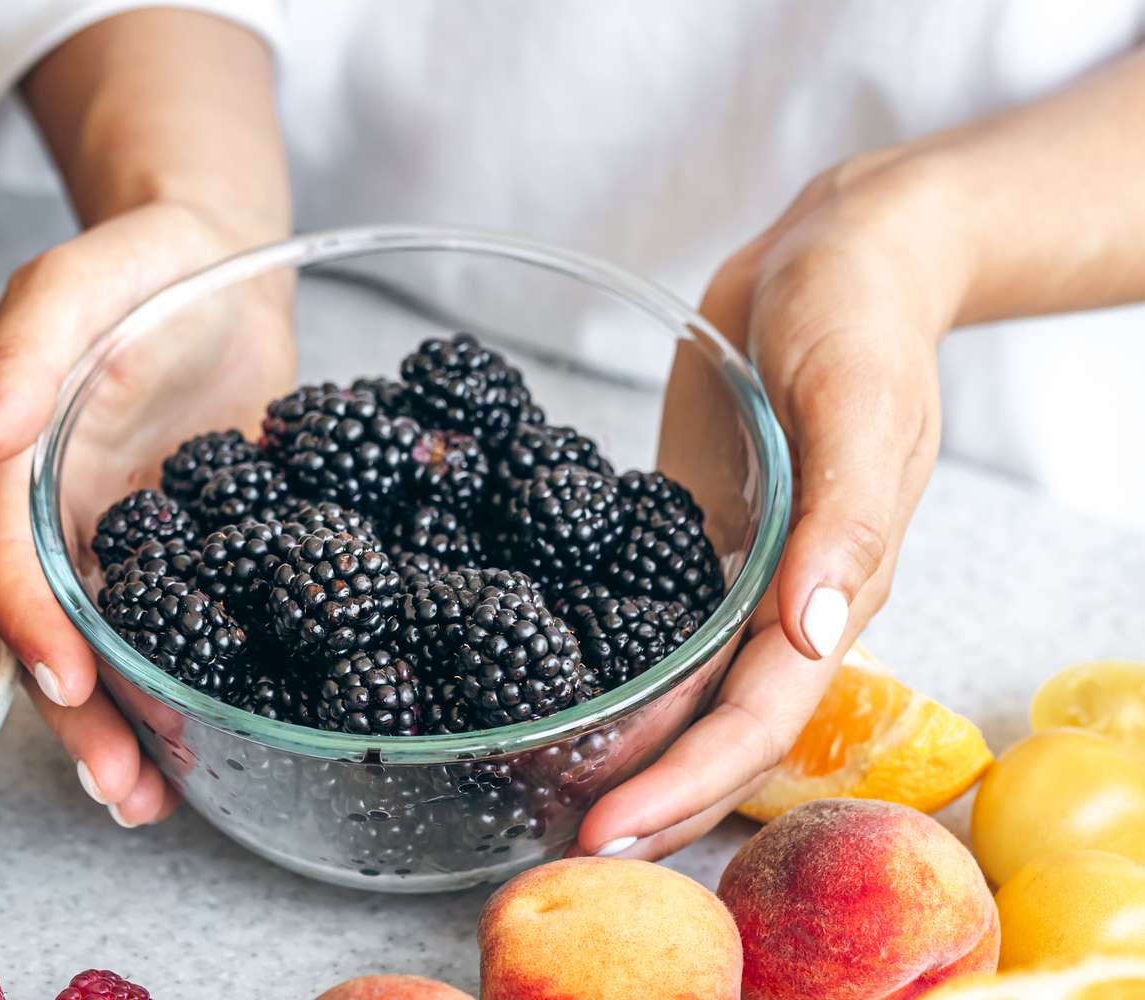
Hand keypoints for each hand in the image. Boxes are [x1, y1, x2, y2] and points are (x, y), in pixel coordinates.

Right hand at [0, 200, 293, 825]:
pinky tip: (220, 739)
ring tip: (161, 802)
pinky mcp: (194, 550)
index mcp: (18, 466)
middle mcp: (62, 520)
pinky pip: (187, 628)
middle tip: (125, 793)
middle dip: (84, 720)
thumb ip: (26, 355)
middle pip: (58, 634)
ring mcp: (128, 543)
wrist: (219, 262)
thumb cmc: (142, 262)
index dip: (34, 629)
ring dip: (134, 730)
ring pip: (117, 651)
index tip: (72, 688)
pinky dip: (194, 685)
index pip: (9, 563)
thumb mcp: (77, 287)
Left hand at [576, 152, 962, 857]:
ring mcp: (734, 576)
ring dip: (619, 751)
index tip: (607, 827)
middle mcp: (783, 602)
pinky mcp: (690, 539)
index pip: (759, 718)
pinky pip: (647, 625)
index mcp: (834, 590)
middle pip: (712, 728)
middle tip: (554, 846)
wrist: (834, 256)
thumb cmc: (862, 319)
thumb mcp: (861, 401)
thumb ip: (848, 517)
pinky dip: (606, 673)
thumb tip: (816, 628)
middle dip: (642, 792)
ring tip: (541, 798)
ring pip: (677, 692)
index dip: (688, 781)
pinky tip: (548, 695)